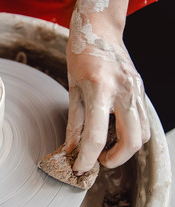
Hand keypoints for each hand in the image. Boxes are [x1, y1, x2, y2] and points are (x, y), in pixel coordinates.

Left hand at [65, 1, 149, 174]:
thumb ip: (74, 122)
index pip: (96, 136)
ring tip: (106, 149)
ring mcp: (136, 90)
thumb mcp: (72, 89)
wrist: (99, 30)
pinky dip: (132, 134)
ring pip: (143, 133)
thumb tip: (71, 147)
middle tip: (98, 161)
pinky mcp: (141, 90)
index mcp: (100, 89)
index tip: (79, 167)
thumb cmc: (81, 54)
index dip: (87, 158)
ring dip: (126, 149)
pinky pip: (144, 120)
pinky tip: (116, 132)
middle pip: (132, 141)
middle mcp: (124, 91)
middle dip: (116, 159)